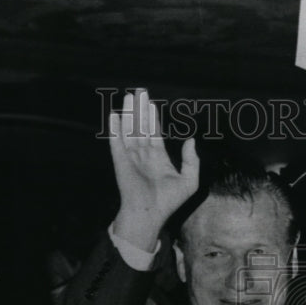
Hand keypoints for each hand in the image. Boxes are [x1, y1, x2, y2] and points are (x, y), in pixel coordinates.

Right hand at [108, 89, 199, 249]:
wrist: (150, 214)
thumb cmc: (169, 202)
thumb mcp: (189, 181)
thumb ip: (191, 160)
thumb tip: (191, 140)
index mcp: (159, 158)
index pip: (155, 133)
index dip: (153, 117)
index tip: (151, 103)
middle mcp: (144, 155)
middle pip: (141, 127)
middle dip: (140, 109)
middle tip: (139, 91)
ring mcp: (131, 157)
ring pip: (130, 130)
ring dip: (129, 113)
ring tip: (129, 96)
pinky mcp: (121, 161)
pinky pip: (117, 142)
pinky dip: (115, 128)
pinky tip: (114, 114)